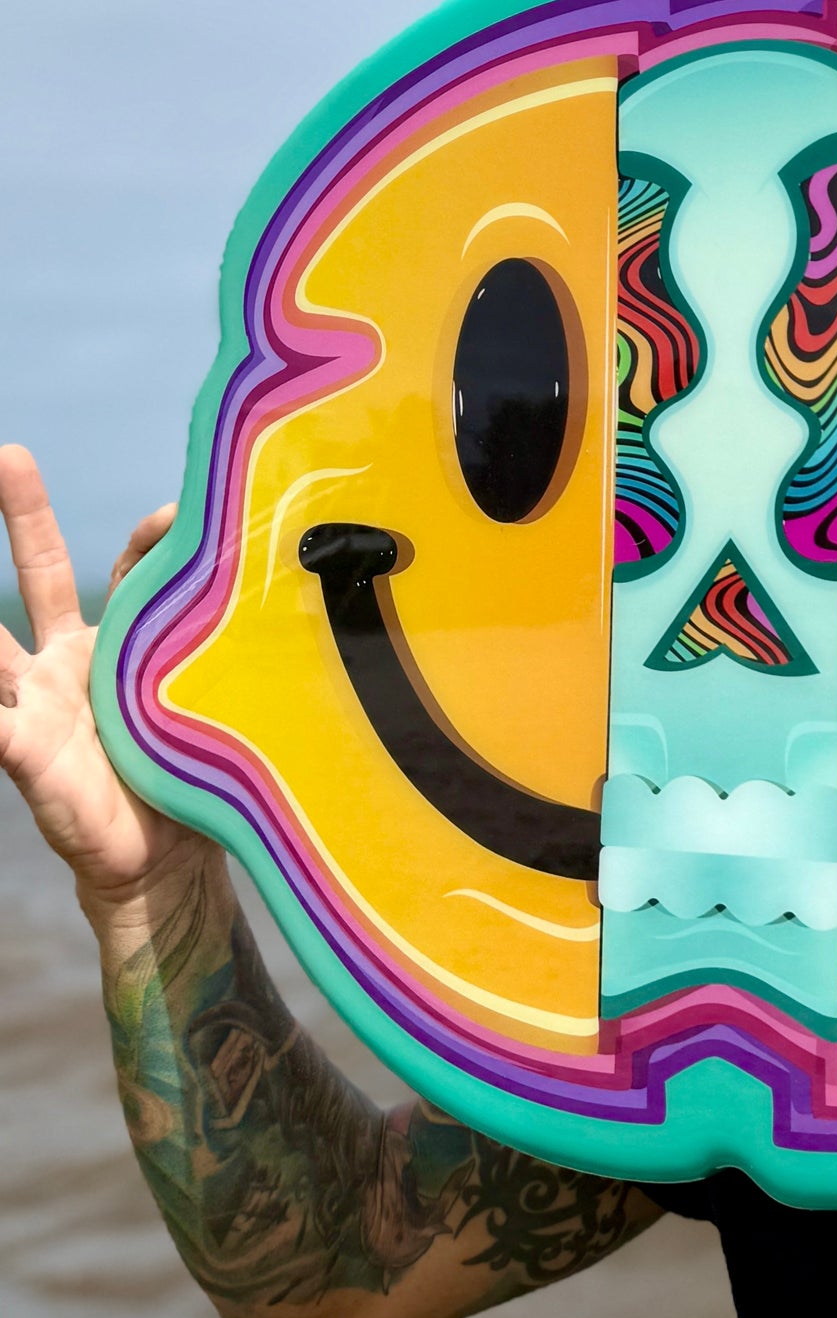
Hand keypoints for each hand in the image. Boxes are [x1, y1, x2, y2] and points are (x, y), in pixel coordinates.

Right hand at [0, 445, 217, 944]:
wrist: (165, 865)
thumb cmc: (201, 784)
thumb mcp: (226, 711)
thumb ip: (247, 660)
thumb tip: (324, 608)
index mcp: (126, 645)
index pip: (140, 571)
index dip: (155, 537)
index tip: (180, 510)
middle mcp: (73, 662)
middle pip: (44, 574)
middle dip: (25, 513)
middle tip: (9, 452)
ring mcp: (40, 702)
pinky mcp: (25, 752)